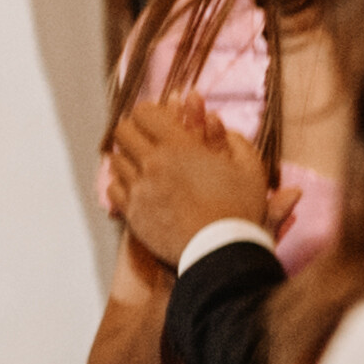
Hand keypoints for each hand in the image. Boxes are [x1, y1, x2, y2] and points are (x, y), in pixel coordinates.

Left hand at [104, 96, 277, 266]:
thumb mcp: (250, 170)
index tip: (159, 121)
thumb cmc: (239, 210)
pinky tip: (136, 187)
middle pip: (123, 132)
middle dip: (134, 132)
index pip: (144, 113)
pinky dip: (121, 184)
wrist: (222, 251)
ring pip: (115, 159)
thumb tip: (218, 123)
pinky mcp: (132, 212)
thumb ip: (235, 141)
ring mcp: (139, 188)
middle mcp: (153, 163)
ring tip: (143, 166)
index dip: (150, 113)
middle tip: (146, 141)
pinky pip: (113, 188)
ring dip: (128, 158)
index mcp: (180, 147)